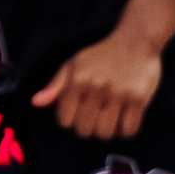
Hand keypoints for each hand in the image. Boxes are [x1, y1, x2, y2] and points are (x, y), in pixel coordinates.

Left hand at [31, 27, 163, 139]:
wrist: (136, 40)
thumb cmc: (101, 55)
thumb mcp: (74, 65)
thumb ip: (55, 86)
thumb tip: (35, 103)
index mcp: (77, 80)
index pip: (65, 120)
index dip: (70, 121)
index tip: (78, 113)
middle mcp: (96, 87)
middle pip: (84, 130)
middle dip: (88, 128)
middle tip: (95, 118)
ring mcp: (119, 94)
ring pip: (105, 133)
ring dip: (106, 131)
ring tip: (110, 120)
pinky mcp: (139, 98)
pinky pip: (128, 130)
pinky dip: (125, 130)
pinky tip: (124, 119)